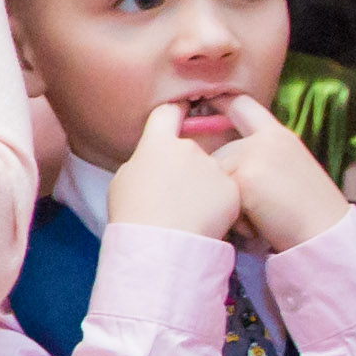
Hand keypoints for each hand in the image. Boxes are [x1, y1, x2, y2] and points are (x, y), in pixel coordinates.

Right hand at [104, 100, 242, 241]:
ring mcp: (213, 168)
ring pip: (209, 173)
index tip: (181, 110)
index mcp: (157, 144)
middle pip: (190, 149)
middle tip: (173, 195)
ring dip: (202, 187)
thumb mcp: (124, 180)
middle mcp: (189, 148)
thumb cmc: (132, 214)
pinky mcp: (232, 189)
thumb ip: (145, 162)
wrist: (160, 244)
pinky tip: (203, 221)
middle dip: (186, 166)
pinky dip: (218, 204)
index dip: (174, 110)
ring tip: (188, 214)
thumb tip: (156, 161)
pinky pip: (225, 192)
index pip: (168, 113)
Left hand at [210, 93, 351, 255]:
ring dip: (228, 201)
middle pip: (218, 153)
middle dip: (224, 183)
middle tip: (256, 208)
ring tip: (258, 218)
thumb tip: (220, 162)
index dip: (221, 102)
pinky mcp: (244, 174)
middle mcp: (264, 138)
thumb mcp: (288, 170)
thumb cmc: (308, 212)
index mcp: (279, 135)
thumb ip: (260, 158)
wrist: (328, 232)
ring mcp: (253, 153)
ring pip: (213, 175)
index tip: (206, 102)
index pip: (242, 106)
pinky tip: (255, 226)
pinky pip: (217, 195)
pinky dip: (232, 217)